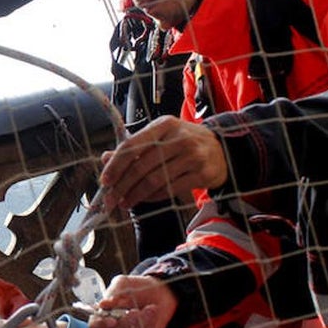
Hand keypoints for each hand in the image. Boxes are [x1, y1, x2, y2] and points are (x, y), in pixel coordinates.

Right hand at [89, 275, 176, 327]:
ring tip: (150, 308)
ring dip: (139, 324)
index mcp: (102, 315)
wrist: (158, 293)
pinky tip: (152, 314)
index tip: (112, 320)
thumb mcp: (123, 284)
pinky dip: (148, 326)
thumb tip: (103, 304)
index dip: (101, 325)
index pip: (94, 326)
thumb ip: (113, 293)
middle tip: (135, 310)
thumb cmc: (135, 288)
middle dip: (124, 324)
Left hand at [99, 116, 227, 213]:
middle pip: (141, 166)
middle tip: (110, 199)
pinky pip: (170, 189)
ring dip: (135, 194)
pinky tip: (144, 200)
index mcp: (164, 125)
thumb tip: (105, 158)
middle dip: (122, 186)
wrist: (222, 149)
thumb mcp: (161, 137)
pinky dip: (153, 197)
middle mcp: (179, 138)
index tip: (105, 180)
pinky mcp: (202, 173)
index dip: (116, 165)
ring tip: (124, 202)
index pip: (132, 145)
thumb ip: (134, 147)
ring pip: (155, 180)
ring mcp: (193, 155)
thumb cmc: (183, 143)